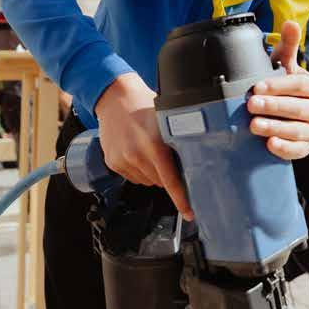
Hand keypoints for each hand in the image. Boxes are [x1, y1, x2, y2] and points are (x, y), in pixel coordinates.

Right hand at [95, 72, 192, 219]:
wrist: (114, 96)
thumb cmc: (144, 104)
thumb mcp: (167, 120)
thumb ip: (179, 141)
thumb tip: (196, 162)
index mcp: (154, 145)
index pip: (171, 181)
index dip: (181, 200)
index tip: (189, 213)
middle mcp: (137, 155)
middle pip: (160, 183)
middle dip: (167, 175)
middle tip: (166, 156)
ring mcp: (122, 160)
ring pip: (146, 181)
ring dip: (152, 172)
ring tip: (148, 149)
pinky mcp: (112, 162)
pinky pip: (132, 176)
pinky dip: (138, 169)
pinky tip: (136, 151)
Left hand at [247, 21, 308, 159]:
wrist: (280, 110)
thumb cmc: (280, 83)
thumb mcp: (283, 63)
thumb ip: (288, 46)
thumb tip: (290, 23)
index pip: (303, 85)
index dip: (281, 86)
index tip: (258, 86)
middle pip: (303, 109)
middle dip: (276, 107)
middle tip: (251, 105)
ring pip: (301, 131)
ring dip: (277, 128)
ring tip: (254, 125)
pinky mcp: (306, 147)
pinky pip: (300, 151)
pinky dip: (286, 149)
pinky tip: (270, 145)